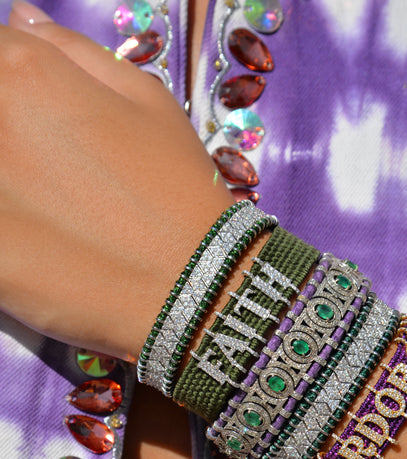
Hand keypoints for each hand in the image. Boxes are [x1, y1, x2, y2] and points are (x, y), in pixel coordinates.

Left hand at [0, 3, 232, 358]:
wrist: (193, 288)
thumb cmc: (178, 191)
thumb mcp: (149, 102)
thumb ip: (72, 52)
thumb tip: (21, 18)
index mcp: (24, 74)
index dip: (10, 89)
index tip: (35, 125)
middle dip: (8, 139)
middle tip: (46, 175)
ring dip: (8, 184)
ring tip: (43, 208)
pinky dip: (7, 234)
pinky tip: (37, 241)